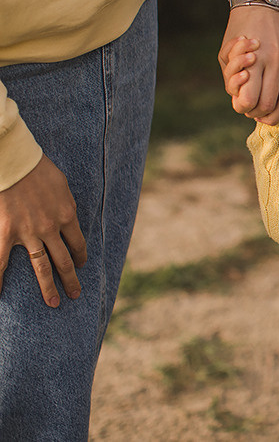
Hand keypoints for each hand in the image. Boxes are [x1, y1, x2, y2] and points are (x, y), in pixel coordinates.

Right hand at [0, 156, 86, 306]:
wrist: (16, 164)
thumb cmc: (38, 169)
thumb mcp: (62, 185)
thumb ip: (64, 202)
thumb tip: (65, 212)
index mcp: (68, 215)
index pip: (77, 242)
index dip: (80, 255)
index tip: (81, 265)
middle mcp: (52, 228)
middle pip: (64, 260)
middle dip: (70, 279)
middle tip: (75, 295)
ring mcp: (30, 233)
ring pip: (42, 266)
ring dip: (49, 286)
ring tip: (54, 303)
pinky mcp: (8, 233)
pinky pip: (3, 262)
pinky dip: (1, 279)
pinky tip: (2, 294)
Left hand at [219, 5, 278, 132]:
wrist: (264, 4)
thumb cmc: (239, 28)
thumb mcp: (226, 50)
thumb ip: (231, 76)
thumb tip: (241, 100)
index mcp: (255, 59)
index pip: (249, 98)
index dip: (242, 108)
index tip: (239, 105)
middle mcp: (274, 63)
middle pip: (268, 103)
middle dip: (257, 114)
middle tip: (250, 112)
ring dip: (276, 117)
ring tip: (266, 118)